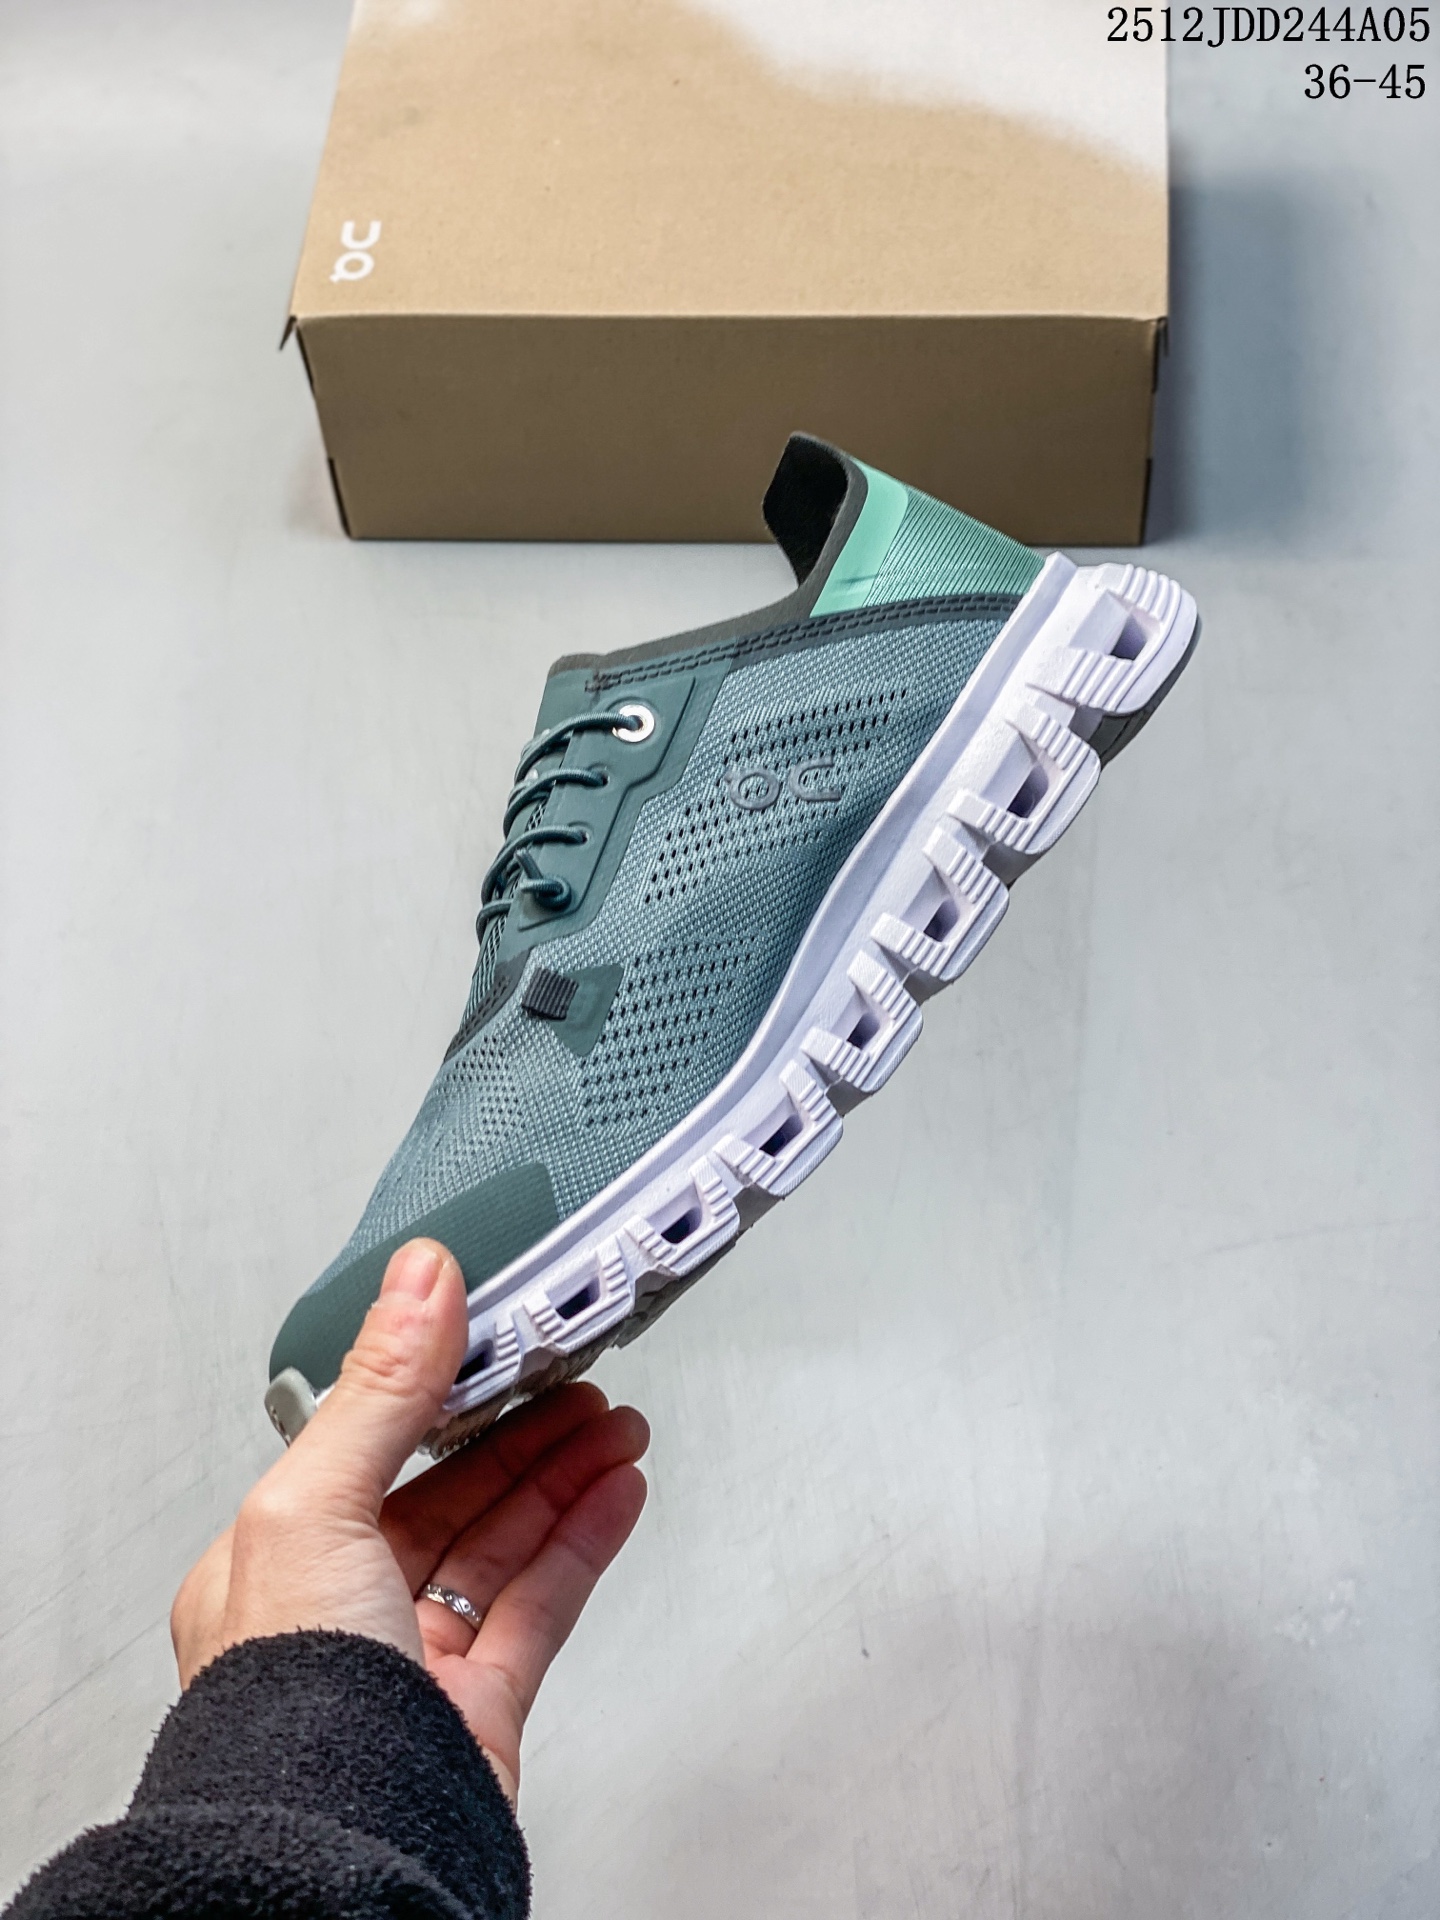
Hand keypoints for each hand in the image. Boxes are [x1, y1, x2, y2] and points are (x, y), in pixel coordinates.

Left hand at [171, 1239, 648, 1802]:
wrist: (341, 1850)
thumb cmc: (288, 1700)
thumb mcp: (315, 1508)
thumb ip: (380, 1392)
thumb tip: (418, 1281)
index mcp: (274, 1560)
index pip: (373, 1446)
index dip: (443, 1388)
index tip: (502, 1340)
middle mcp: (340, 1608)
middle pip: (450, 1492)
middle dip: (523, 1431)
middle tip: (581, 1379)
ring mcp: (412, 1661)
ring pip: (503, 1544)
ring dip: (565, 1478)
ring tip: (617, 1427)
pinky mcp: (478, 1709)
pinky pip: (541, 1605)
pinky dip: (585, 1543)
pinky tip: (617, 1495)